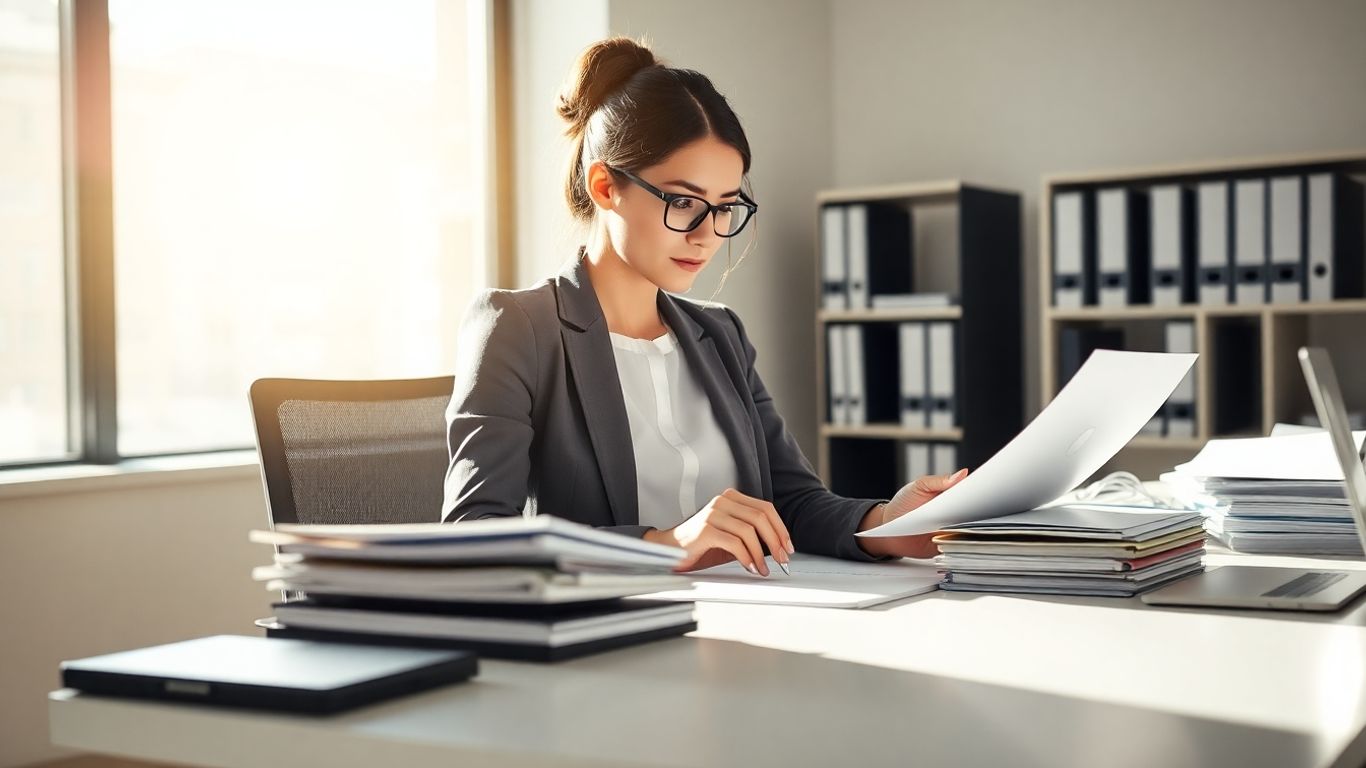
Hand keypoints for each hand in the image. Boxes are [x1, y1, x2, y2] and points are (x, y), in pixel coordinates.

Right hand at [642, 488, 794, 575]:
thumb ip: (752, 534)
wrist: (670, 549)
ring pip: (750, 531)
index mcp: (731, 498)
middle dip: (776, 541)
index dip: (780, 528)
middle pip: (761, 517)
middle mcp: (722, 501)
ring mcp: (713, 514)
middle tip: (782, 560)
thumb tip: (778, 547)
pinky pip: (734, 543)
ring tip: (763, 569)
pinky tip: (750, 567)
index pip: (765, 508)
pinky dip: (747, 557)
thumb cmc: (702, 544)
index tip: (788, 547)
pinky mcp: (705, 530)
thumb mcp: (731, 535)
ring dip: (761, 554)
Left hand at [857, 468, 968, 558]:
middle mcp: (954, 513)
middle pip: (974, 512)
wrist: (888, 529)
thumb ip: (938, 480)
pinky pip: (960, 545)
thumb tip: (962, 473)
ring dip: (972, 527)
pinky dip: (962, 542)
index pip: (971, 493)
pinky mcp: (947, 545)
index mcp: (950, 496)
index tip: (985, 491)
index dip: (979, 492)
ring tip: (969, 522)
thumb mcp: (918, 486)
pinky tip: (961, 537)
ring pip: (970, 529)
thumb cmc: (903, 504)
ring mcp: (952, 530)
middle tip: (979, 508)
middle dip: (979, 510)